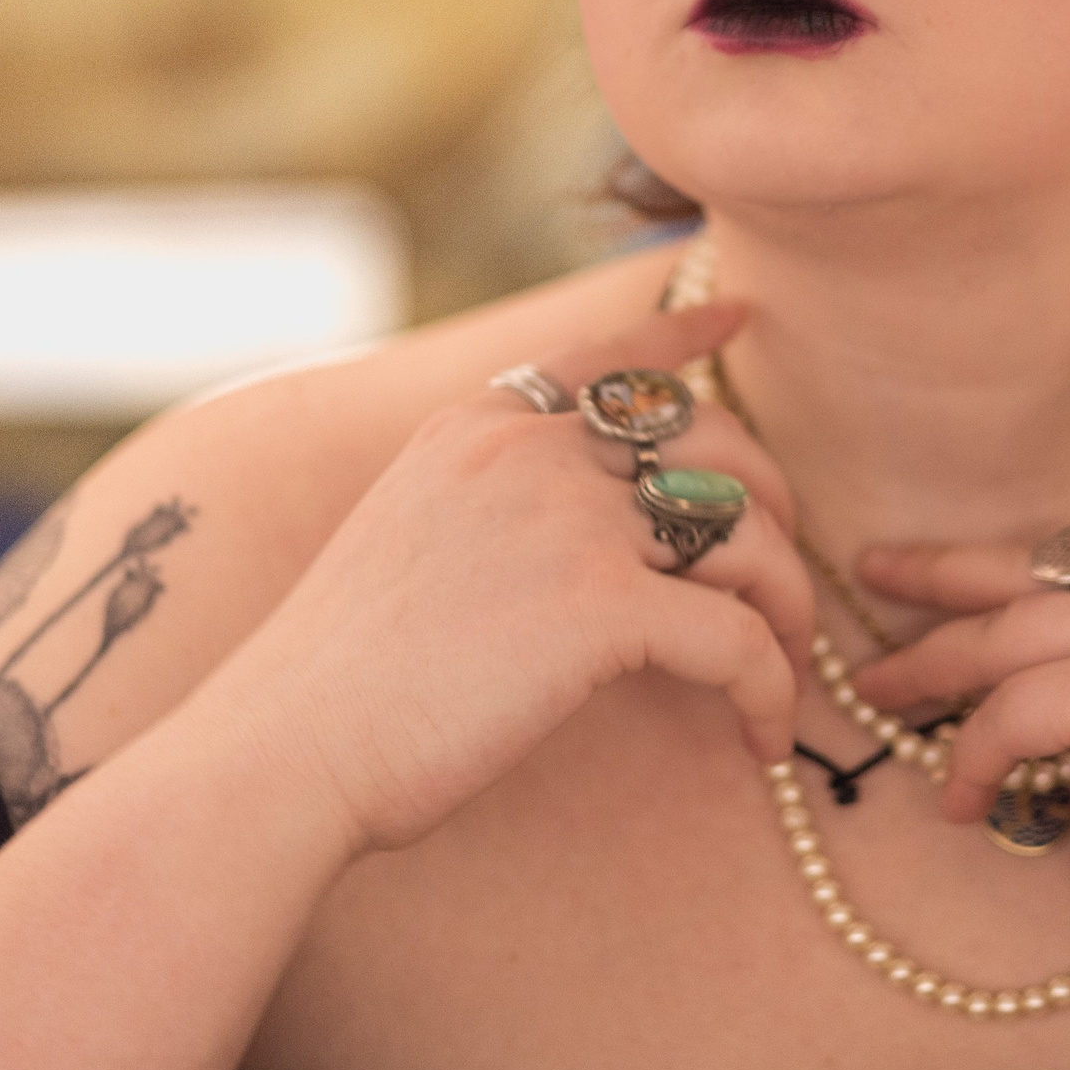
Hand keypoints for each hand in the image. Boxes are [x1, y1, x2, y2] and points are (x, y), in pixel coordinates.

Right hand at [207, 301, 811, 858]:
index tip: (741, 319)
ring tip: (782, 674)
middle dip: (774, 504)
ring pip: (748, 535)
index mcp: (479, 426)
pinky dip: (769, 689)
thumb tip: (581, 537)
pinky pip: (740, 637)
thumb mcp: (409, 542)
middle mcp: (529, 451)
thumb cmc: (336, 685)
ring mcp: (568, 519)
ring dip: (787, 608)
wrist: (282, 751)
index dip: (683, 335)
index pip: (608, 357)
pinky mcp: (600, 606)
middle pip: (716, 442)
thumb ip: (492, 509)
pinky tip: (761, 737)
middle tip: (780, 584)